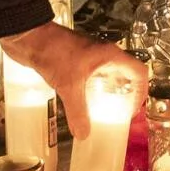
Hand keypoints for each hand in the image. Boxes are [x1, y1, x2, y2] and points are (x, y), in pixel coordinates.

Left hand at [0, 22, 139, 139]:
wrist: (28, 37)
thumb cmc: (52, 50)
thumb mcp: (69, 86)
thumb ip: (78, 112)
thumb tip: (83, 133)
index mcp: (109, 55)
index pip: (138, 71)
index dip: (140, 92)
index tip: (132, 109)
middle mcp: (102, 55)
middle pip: (124, 75)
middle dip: (124, 95)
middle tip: (119, 114)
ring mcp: (88, 57)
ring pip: (106, 77)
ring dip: (107, 94)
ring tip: (103, 113)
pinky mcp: (74, 61)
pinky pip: (90, 79)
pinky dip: (91, 92)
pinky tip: (83, 104)